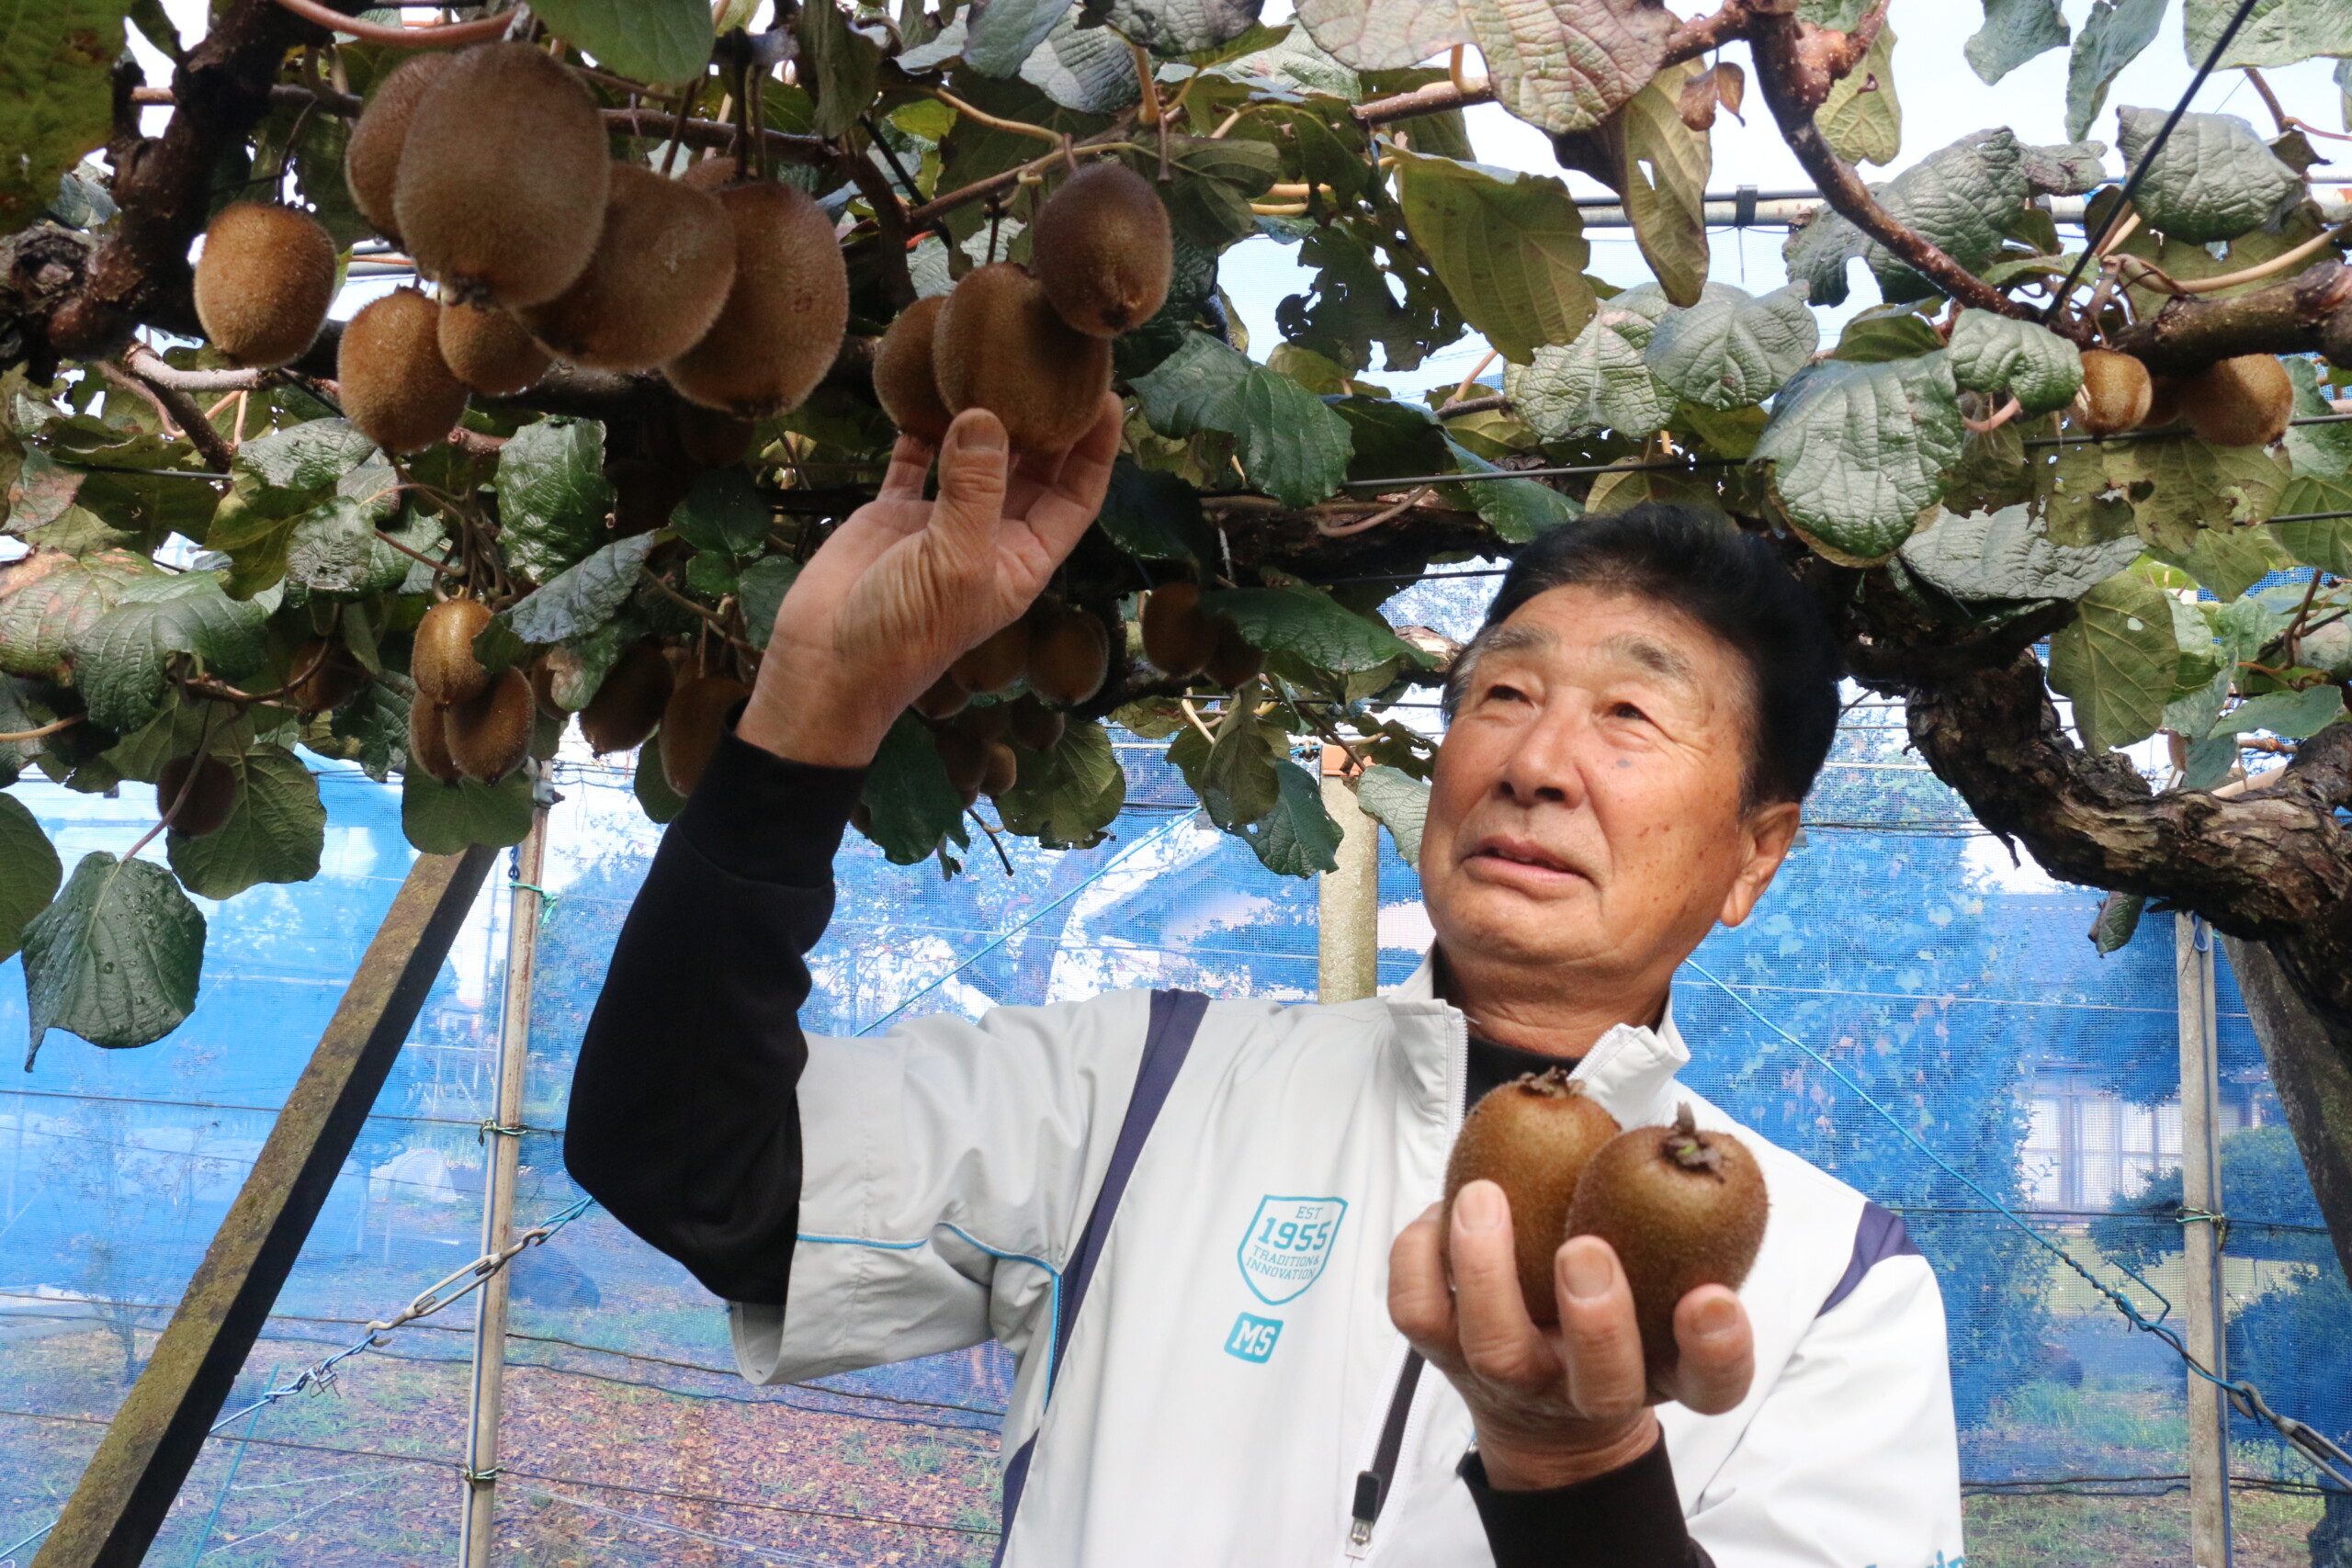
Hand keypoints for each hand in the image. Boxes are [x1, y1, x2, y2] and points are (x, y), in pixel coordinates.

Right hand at [736, 395, 1122, 766]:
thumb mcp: (954, 563)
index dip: (1096, 450)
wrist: (824, 667)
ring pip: (976, 455)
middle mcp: (991, 537)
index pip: (1076, 496)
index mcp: (1023, 560)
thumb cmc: (904, 634)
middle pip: (1033, 468)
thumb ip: (975, 488)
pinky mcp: (894, 513)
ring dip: (984, 414)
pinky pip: (916, 461)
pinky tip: (926, 387)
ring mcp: (942, 522)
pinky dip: (921, 428)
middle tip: (1052, 360)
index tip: (1106, 396)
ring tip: (993, 360)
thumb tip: (986, 415)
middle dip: (1046, 420)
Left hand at [1388, 1180, 1754, 1490]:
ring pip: (1494, 1348)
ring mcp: (1513, 1378)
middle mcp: (1589, 1390)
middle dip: (1597, 1317)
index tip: (1713, 1297)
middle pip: (1601, 1383)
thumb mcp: (1662, 1284)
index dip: (1720, 1348)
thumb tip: (1670, 1134)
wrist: (1545, 1416)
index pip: (1711, 1384)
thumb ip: (1674, 1229)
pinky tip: (1440, 1209)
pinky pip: (1418, 1313)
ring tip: (1483, 1197)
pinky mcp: (1445, 1355)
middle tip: (1587, 1249)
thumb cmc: (1611, 1319)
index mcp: (1661, 1374)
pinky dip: (1419, 1255)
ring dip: (1487, 1271)